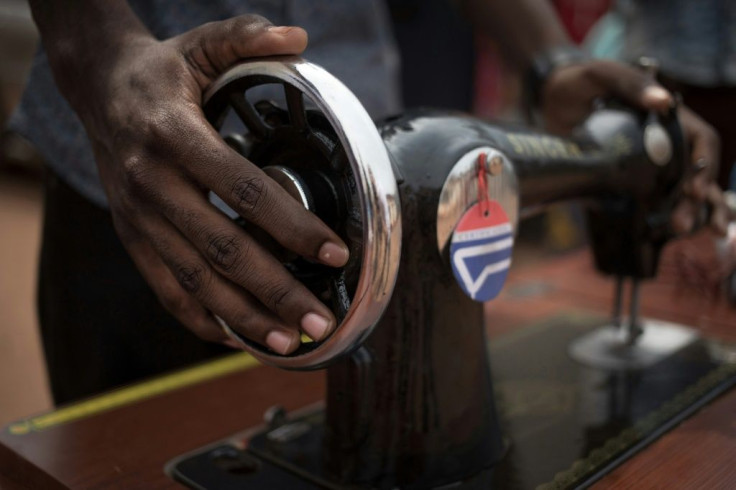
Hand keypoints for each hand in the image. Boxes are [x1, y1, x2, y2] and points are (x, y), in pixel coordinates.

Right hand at [57, 15, 348, 353]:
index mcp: (175, 135)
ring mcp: (139, 217)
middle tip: (319, 319)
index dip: (292, 225)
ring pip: (194, 280)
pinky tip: (236, 337)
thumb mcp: (201, 44)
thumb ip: (244, 37)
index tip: (334, 253)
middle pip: (222, 249)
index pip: (243, 190)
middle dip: (275, 290)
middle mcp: (153, 183)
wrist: (97, 90)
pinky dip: (200, 317)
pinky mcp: (132, 237)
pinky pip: (164, 288)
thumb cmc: (163, 73)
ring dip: (243, 317)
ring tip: (288, 342)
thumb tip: (295, 39)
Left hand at [542, 59, 728, 235]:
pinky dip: (658, 214)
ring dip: (685, 211)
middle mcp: (663, 140)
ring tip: (680, 230)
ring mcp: (645, 160)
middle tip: (683, 223)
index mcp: (668, 116)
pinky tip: (662, 232)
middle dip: (696, 199)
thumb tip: (663, 101)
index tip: (693, 189)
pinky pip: (648, 197)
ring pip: (677, 189)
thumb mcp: (603, 75)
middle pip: (693, 172)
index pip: (701, 141)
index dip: (703, 164)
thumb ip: (631, 84)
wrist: (547, 98)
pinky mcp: (624, 176)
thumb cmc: (578, 81)